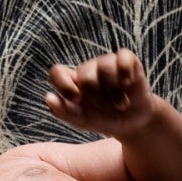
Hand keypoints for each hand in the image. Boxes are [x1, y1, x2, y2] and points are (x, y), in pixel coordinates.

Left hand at [44, 49, 159, 138]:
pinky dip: (125, 71)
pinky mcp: (128, 61)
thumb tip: (48, 97)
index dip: (63, 84)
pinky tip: (128, 83)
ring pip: (105, 68)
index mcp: (73, 82)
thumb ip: (64, 111)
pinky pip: (124, 57)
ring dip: (114, 92)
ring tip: (121, 105)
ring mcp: (108, 63)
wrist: (133, 123)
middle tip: (105, 108)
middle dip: (96, 96)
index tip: (76, 100)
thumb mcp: (82, 120)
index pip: (57, 73)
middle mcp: (89, 70)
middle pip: (85, 75)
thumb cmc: (104, 119)